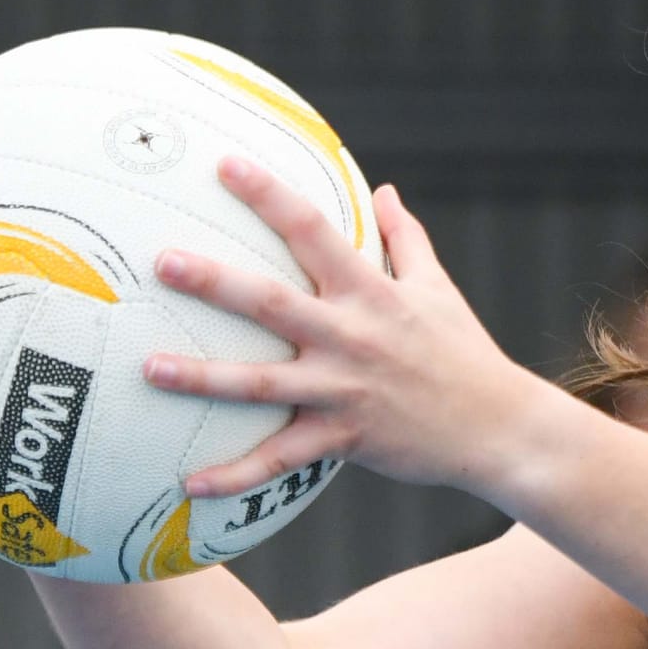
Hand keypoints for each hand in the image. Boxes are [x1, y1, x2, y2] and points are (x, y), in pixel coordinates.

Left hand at [147, 159, 536, 497]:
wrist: (499, 428)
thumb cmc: (465, 354)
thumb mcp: (438, 288)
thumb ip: (405, 239)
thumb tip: (384, 190)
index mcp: (371, 292)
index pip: (313, 230)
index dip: (269, 194)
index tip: (225, 164)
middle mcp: (352, 335)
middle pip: (271, 302)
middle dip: (214, 281)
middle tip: (161, 261)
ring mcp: (344, 389)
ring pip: (261, 384)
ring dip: (202, 377)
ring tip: (148, 368)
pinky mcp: (344, 438)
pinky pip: (281, 461)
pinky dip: (236, 475)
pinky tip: (190, 484)